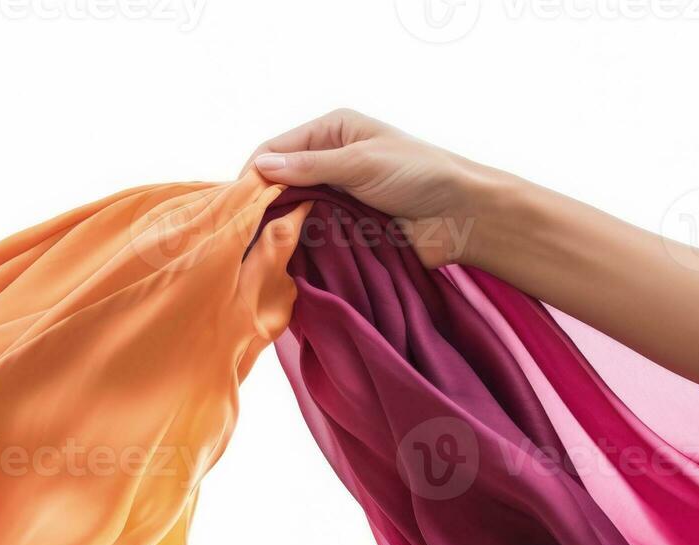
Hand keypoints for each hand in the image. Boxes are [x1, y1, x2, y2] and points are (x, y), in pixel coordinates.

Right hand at [241, 109, 485, 267]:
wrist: (463, 216)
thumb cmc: (420, 175)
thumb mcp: (361, 163)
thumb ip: (311, 166)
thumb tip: (261, 166)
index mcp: (333, 132)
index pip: (277, 148)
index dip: (253, 173)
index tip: (236, 203)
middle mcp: (330, 161)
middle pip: (281, 181)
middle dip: (262, 203)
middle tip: (240, 230)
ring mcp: (337, 196)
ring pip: (294, 210)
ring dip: (280, 226)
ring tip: (258, 247)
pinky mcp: (347, 227)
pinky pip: (313, 235)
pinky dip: (299, 244)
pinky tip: (283, 257)